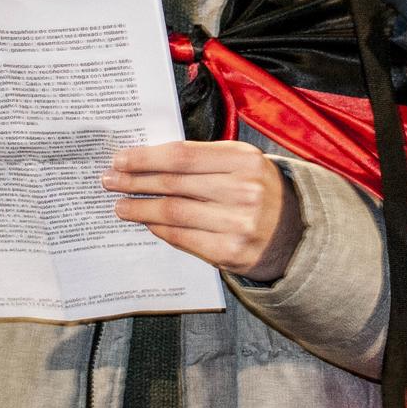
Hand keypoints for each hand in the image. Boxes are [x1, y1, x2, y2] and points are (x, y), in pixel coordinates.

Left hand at [104, 140, 303, 280]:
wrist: (296, 233)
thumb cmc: (258, 191)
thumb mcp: (240, 163)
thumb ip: (202, 159)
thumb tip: (148, 161)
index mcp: (243, 159)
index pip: (182, 155)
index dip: (146, 157)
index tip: (120, 159)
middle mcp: (243, 189)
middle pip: (174, 183)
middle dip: (135, 182)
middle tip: (110, 181)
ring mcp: (238, 222)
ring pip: (174, 211)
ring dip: (141, 208)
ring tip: (121, 206)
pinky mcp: (231, 252)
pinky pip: (184, 238)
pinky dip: (160, 230)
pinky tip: (147, 223)